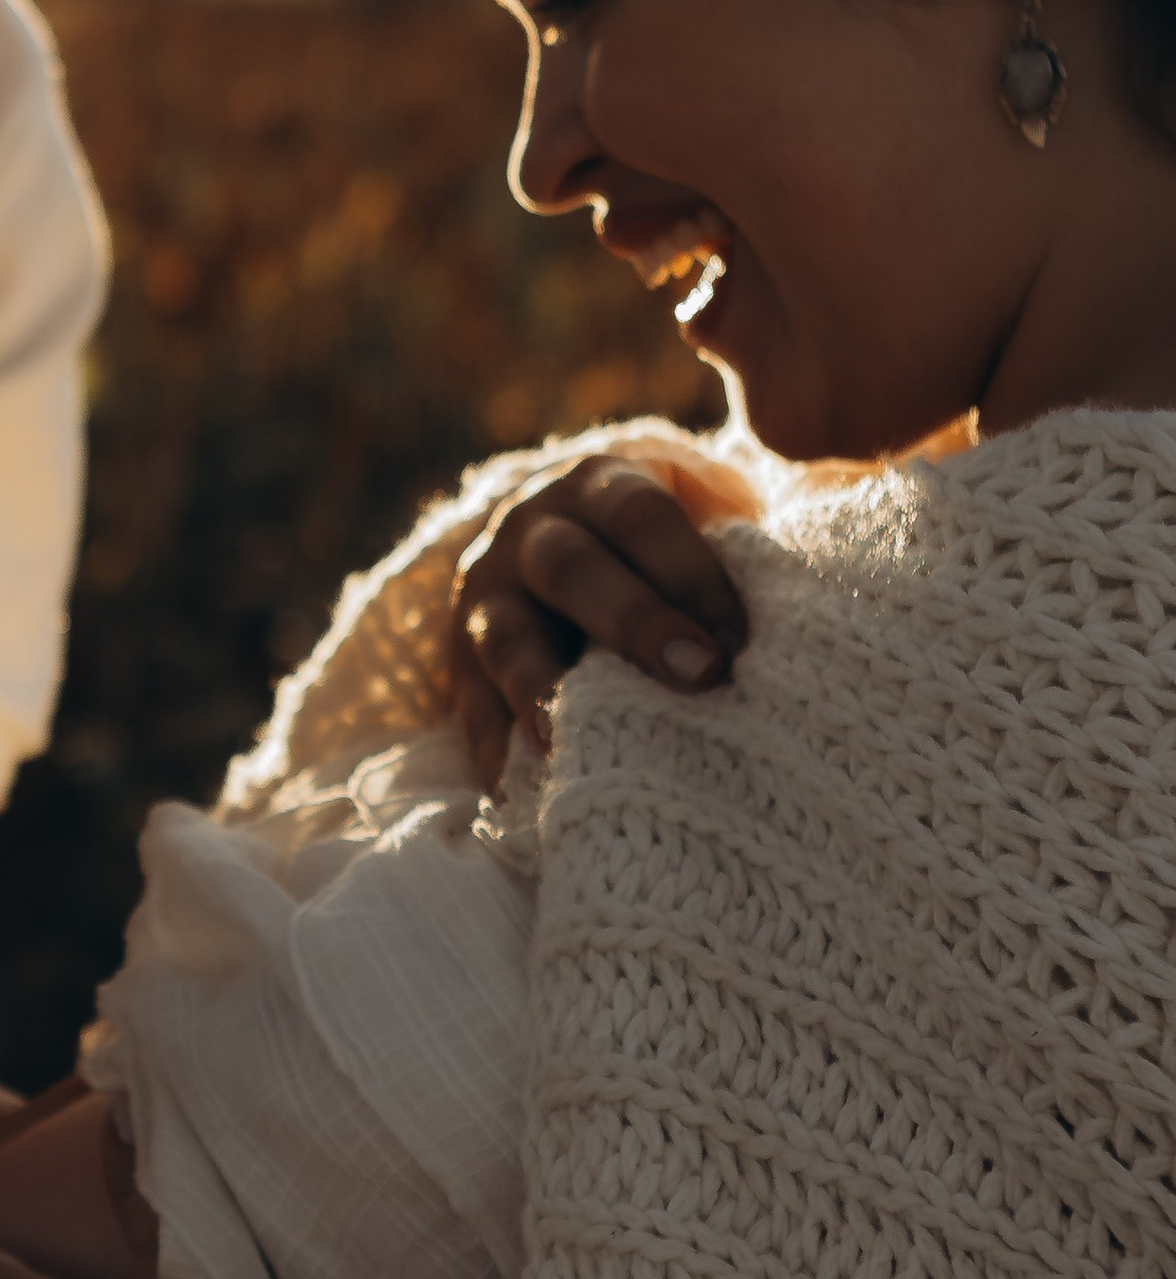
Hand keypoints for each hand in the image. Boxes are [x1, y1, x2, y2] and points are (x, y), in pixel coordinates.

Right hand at [451, 453, 748, 783]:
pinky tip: (522, 792)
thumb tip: (818, 615)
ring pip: (505, 637)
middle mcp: (531, 532)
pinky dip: (494, 750)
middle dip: (635, 622)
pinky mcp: (460, 664)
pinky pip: (470, 707)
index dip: (692, 572)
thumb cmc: (667, 553)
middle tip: (702, 677)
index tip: (744, 637)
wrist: (562, 545)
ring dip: (544, 692)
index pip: (642, 516)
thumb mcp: (703, 520)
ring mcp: (486, 597)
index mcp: (600, 486)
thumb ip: (747, 552)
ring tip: (576, 745)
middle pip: (570, 568)